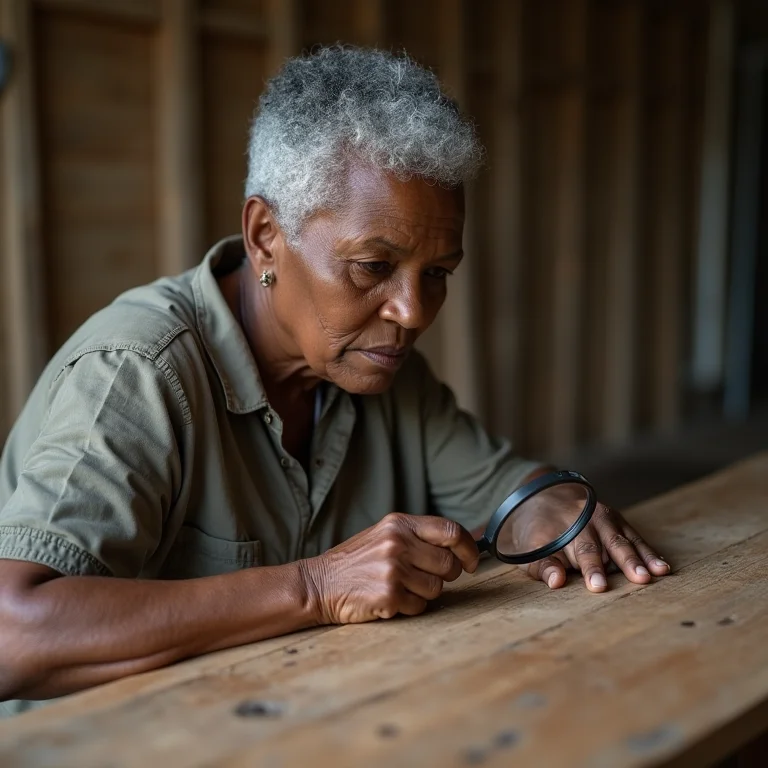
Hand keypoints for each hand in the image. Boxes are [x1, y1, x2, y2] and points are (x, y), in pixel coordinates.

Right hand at [300, 513, 479, 623]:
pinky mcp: (389, 596)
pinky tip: (389, 600)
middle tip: (424, 578)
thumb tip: (461, 545)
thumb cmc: (356, 562)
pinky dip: (409, 607)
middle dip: (444, 576)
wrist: (319, 584)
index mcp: (399, 524)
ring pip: (437, 589)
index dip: (468, 548)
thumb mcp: (384, 535)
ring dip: (424, 594)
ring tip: (400, 588)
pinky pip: (420, 607)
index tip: (471, 562)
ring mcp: (393, 570)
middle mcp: (398, 543)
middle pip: (448, 564)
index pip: (450, 530)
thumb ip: (418, 537)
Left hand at [525, 500, 670, 592]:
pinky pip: (634, 537)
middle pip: (605, 544)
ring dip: (640, 557)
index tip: (598, 586)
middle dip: (622, 562)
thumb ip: (543, 566)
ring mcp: (603, 518)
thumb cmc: (537, 535)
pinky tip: (661, 566)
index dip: (590, 569)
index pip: (579, 552)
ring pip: (623, 540)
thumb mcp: (530, 551)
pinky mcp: (617, 521)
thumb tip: (556, 581)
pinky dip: (647, 552)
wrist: (544, 497)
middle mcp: (585, 520)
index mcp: (563, 528)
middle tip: (638, 579)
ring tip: (657, 573)